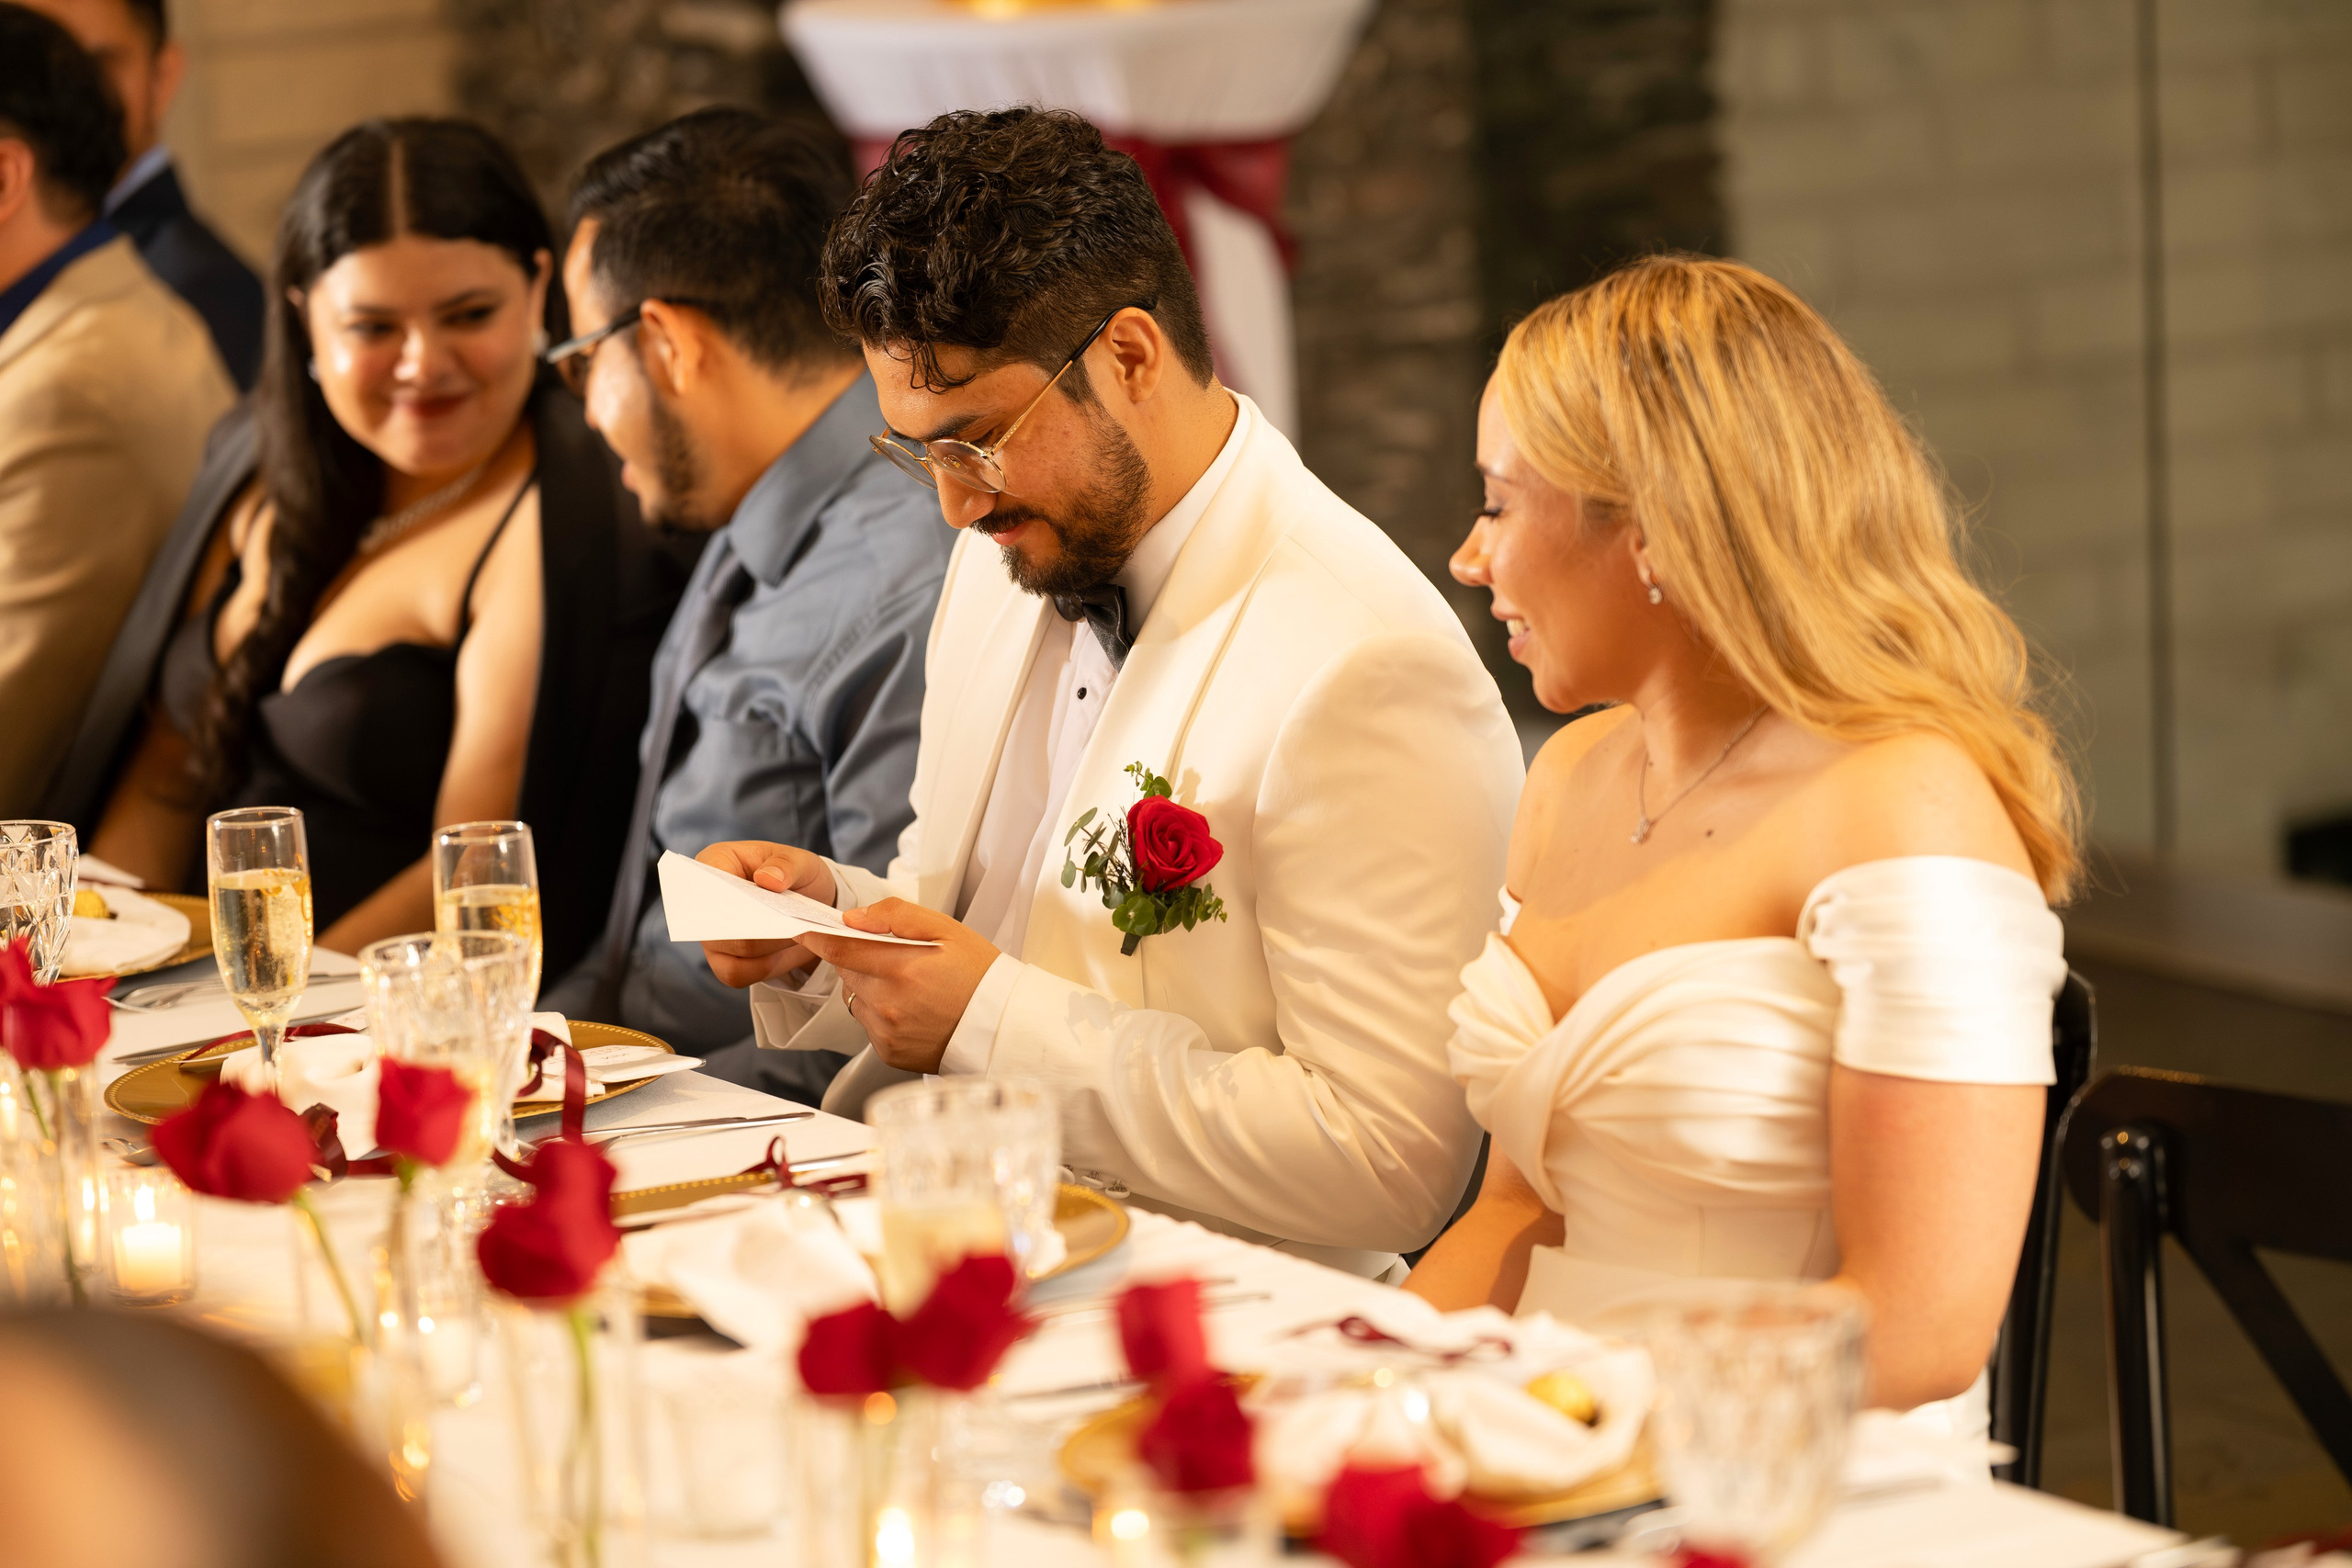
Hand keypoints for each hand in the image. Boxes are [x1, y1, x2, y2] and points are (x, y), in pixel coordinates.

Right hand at [694, 840, 839, 987]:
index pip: (704, 879)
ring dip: (768, 947)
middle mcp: (705, 901)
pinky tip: (787, 951)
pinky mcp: (723, 962)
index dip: (723, 895)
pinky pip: (737, 974)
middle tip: (789, 924)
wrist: (810, 905)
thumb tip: (767, 878)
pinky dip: (767, 967)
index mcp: (716, 863)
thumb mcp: (801, 862)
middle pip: (718, 924)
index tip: (753, 903)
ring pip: (731, 952)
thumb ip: (787, 865)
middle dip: (757, 926)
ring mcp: (711, 934)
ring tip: (795, 933)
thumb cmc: (796, 876)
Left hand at [799, 900, 999, 1074]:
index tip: (805, 930)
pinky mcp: (888, 1053)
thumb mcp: (946, 929)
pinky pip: (868, 1025)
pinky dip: (880, 1013)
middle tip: (891, 957)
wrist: (1003, 1025)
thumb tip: (853, 918)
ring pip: (854, 998)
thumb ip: (896, 915)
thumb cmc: (979, 975)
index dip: (817, 937)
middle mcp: (888, 1003)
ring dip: (868, 987)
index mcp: (901, 968)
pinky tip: (911, 1009)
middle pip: (845, 972)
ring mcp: (887, 1031)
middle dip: (857, 959)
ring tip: (907, 986)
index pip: (839, 949)